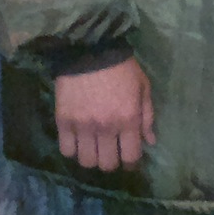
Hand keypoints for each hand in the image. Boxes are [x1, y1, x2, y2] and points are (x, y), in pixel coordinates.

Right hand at [54, 57, 154, 171]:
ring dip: (91, 159)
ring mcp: (83, 126)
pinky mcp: (63, 121)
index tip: (129, 161)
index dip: (131, 164)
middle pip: (107, 164)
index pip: (130, 157)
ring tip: (93, 150)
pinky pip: (65, 149)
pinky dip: (72, 150)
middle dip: (111, 163)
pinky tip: (77, 142)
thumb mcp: (143, 88)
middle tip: (110, 154)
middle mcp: (106, 127)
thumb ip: (147, 117)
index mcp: (129, 120)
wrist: (89, 50)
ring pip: (86, 161)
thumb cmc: (122, 69)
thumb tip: (150, 142)